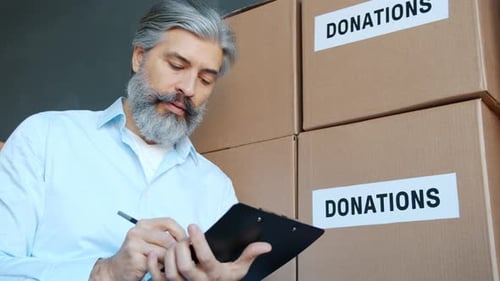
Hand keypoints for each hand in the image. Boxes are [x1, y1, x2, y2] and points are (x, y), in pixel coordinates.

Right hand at [90, 218, 186, 280]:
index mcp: (143, 224)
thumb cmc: (138, 255)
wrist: (116, 270)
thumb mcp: (150, 241)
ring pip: (164, 251)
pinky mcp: (134, 258)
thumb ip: (165, 236)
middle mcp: (137, 231)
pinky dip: (161, 267)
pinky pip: (157, 262)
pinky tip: (159, 268)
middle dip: (176, 250)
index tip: (187, 242)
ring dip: (169, 260)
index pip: (168, 222)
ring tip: (168, 264)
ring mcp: (134, 244)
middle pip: (167, 238)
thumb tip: (190, 238)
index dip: (180, 232)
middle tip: (180, 258)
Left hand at [148, 224, 271, 280]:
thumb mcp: (238, 271)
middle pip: (183, 265)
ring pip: (170, 271)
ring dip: (169, 254)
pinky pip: (156, 277)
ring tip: (174, 245)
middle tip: (183, 237)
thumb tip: (266, 245)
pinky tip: (155, 253)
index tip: (194, 227)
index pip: (205, 258)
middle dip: (181, 247)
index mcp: (213, 275)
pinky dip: (152, 264)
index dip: (198, 241)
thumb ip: (249, 256)